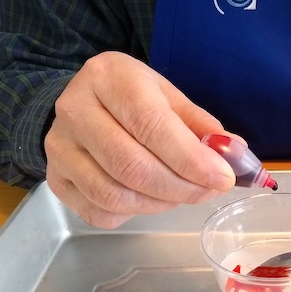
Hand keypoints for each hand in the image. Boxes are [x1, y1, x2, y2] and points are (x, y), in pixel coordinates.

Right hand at [45, 51, 235, 228]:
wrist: (81, 104)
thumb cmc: (131, 98)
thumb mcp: (167, 97)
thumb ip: (201, 126)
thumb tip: (235, 154)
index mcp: (108, 77)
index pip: (151, 125)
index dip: (191, 158)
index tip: (223, 178)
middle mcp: (75, 110)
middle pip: (132, 166)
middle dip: (182, 187)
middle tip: (209, 191)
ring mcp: (60, 148)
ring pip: (115, 195)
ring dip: (160, 203)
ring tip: (182, 192)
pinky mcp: (55, 180)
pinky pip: (100, 213)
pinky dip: (134, 214)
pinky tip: (150, 197)